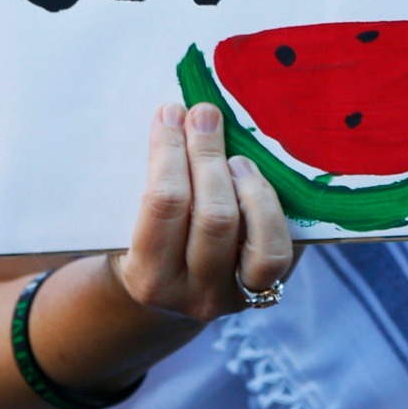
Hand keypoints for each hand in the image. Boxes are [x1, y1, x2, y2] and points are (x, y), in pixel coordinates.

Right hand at [108, 102, 293, 322]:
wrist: (166, 296)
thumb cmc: (146, 242)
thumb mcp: (129, 222)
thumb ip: (151, 180)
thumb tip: (176, 115)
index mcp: (148, 278)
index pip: (163, 204)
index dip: (169, 151)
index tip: (170, 112)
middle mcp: (195, 295)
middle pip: (213, 216)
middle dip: (208, 155)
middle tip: (203, 114)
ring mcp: (235, 294)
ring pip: (256, 237)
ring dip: (246, 183)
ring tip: (234, 155)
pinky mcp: (267, 287)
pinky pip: (278, 249)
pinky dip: (269, 207)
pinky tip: (251, 177)